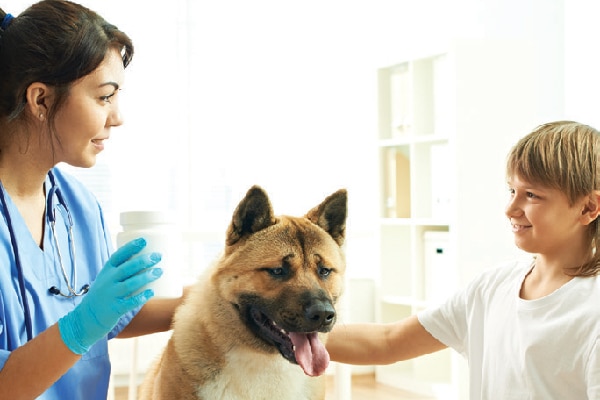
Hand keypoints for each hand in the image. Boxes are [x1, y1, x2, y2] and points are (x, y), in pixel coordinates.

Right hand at [58, 238, 162, 353]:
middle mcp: (107, 282)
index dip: (131, 247)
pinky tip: (151, 292)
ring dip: (146, 277)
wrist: (86, 318)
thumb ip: (122, 269)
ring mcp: (110, 296)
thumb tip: (147, 258)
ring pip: (130, 284)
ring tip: (160, 271)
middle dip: (143, 261)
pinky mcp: (115, 309)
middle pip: (126, 269)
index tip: (144, 240)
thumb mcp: (107, 278)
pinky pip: (130, 302)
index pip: (118, 256)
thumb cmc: (103, 294)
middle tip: (158, 256)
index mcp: (106, 271)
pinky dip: (141, 297)